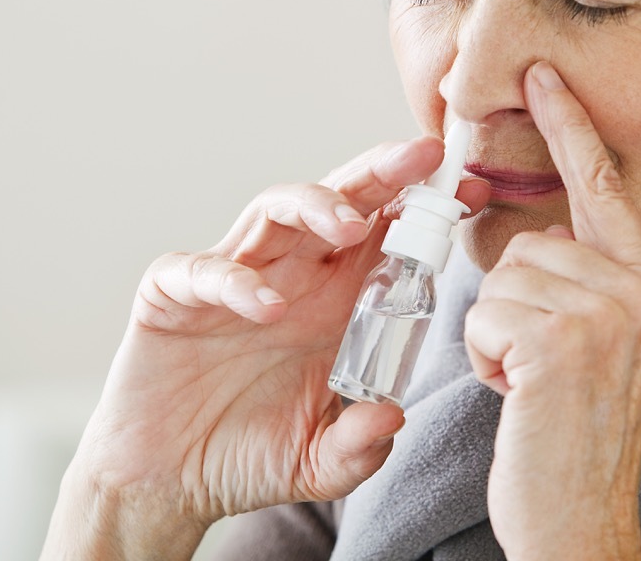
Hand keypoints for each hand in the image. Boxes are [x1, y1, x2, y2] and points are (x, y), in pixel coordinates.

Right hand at [42, 136, 488, 560]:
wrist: (168, 483)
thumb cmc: (248, 453)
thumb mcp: (318, 463)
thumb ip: (358, 447)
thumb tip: (391, 417)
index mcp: (333, 300)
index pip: (384, 234)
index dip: (423, 209)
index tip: (472, 194)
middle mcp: (289, 276)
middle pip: (337, 201)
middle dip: (380, 173)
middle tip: (420, 158)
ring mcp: (231, 279)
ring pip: (272, 210)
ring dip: (314, 206)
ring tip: (350, 226)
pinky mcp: (172, 297)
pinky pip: (201, 270)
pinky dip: (234, 279)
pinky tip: (267, 306)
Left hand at [464, 62, 640, 559]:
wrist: (579, 518)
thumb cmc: (573, 433)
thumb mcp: (597, 347)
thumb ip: (579, 284)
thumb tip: (531, 242)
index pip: (602, 188)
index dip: (569, 127)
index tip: (540, 74)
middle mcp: (640, 290)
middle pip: (528, 241)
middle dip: (510, 301)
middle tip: (538, 365)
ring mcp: (606, 315)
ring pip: (500, 275)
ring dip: (496, 332)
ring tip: (530, 382)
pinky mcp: (561, 342)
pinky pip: (485, 309)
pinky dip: (486, 354)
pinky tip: (519, 394)